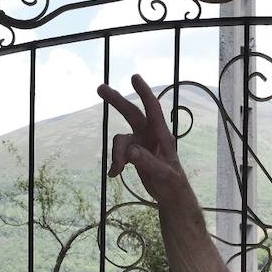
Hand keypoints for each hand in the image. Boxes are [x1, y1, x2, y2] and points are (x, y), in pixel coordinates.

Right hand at [96, 74, 186, 201]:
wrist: (171, 194)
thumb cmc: (172, 183)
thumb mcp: (163, 174)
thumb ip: (147, 162)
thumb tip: (130, 151)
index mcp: (162, 135)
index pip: (153, 109)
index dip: (144, 93)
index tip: (134, 77)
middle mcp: (150, 134)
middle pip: (131, 114)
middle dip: (117, 102)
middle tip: (100, 88)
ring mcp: (141, 142)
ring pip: (121, 140)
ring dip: (116, 154)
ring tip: (116, 171)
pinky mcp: (135, 152)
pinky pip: (119, 152)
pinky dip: (115, 162)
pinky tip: (113, 174)